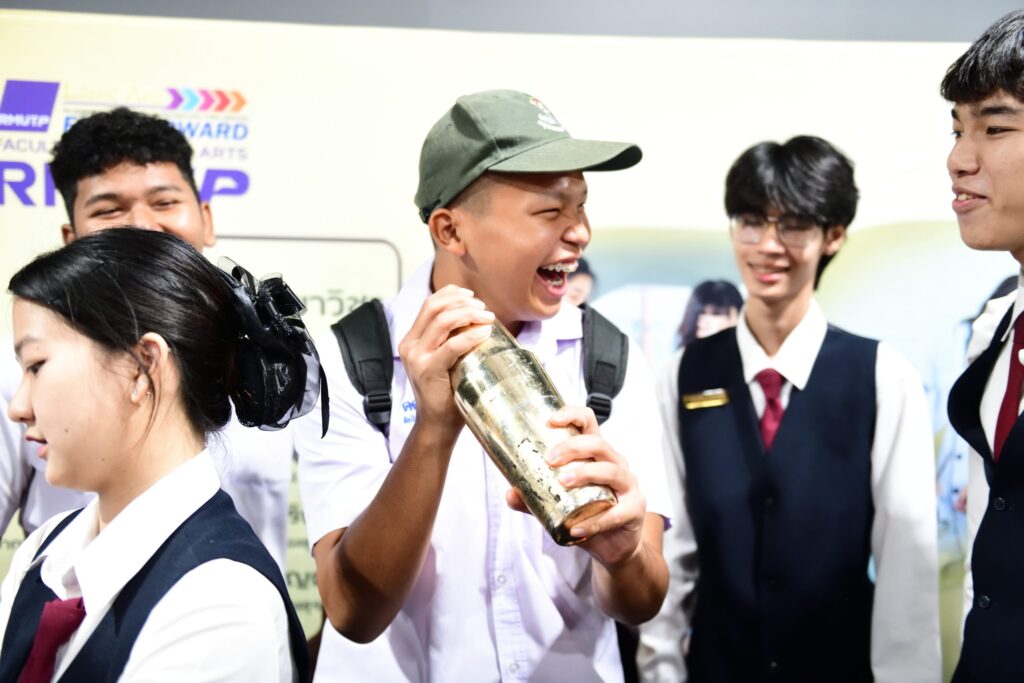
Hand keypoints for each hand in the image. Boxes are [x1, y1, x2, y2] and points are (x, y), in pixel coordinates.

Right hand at [398, 285, 493, 433]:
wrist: (437, 424)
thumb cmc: (448, 391)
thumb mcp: (446, 359)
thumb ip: (451, 339)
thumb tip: (478, 316)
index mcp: (412, 340)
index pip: (429, 304)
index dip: (451, 294)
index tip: (472, 296)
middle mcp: (410, 346)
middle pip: (435, 308)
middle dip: (463, 303)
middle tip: (485, 309)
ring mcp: (416, 357)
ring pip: (442, 321)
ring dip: (469, 314)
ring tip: (489, 318)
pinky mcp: (427, 370)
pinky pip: (451, 346)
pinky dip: (471, 335)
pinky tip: (485, 333)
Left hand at [505, 405, 646, 568]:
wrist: (615, 544)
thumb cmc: (588, 512)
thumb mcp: (559, 503)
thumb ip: (535, 499)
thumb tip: (510, 495)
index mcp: (596, 453)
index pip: (588, 423)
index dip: (572, 415)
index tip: (551, 420)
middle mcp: (615, 463)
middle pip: (598, 444)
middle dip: (573, 447)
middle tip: (549, 459)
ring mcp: (628, 485)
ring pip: (610, 471)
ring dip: (586, 473)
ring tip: (563, 482)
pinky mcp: (634, 509)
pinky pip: (616, 513)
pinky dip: (595, 522)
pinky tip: (576, 528)